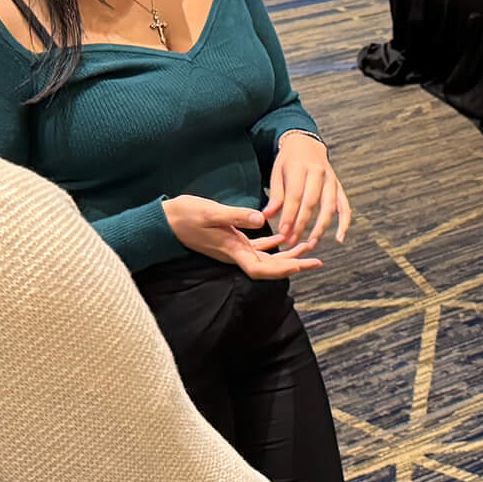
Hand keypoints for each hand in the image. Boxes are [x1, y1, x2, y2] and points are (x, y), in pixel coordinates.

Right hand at [164, 195, 323, 279]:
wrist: (165, 220)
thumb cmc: (185, 215)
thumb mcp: (211, 211)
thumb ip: (236, 216)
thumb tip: (260, 220)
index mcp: (232, 250)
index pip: (262, 269)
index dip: (284, 270)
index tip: (303, 265)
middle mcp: (235, 254)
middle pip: (269, 267)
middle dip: (294, 264)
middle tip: (317, 260)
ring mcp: (233, 248)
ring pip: (265, 257)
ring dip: (286, 253)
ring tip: (307, 246)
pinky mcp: (230, 240)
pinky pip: (255, 246)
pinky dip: (271, 243)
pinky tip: (283, 235)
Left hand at [263, 132, 350, 256]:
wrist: (306, 144)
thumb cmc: (288, 161)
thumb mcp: (277, 172)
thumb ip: (275, 195)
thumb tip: (267, 216)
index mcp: (300, 167)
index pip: (295, 195)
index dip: (289, 215)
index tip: (282, 232)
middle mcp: (319, 172)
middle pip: (312, 203)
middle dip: (302, 224)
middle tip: (292, 241)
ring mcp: (332, 180)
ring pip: (329, 207)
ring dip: (320, 227)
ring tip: (311, 243)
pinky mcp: (339, 187)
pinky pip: (345, 206)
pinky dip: (344, 223)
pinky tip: (339, 238)